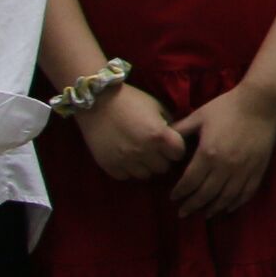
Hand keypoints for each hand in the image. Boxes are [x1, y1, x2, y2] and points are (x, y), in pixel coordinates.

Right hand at [76, 84, 190, 183]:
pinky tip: (125, 157)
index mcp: (159, 136)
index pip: (179, 154)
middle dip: (162, 158)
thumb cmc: (130, 100)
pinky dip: (127, 169)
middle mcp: (144, 151)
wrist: (97, 101)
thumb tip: (175, 137)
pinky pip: (125, 176)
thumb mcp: (156, 106)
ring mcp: (125, 160)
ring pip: (146, 175)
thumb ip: (169, 124)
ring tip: (140, 154)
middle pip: (163, 167)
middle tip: (155, 149)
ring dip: (146, 166)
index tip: (170, 144)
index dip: (177, 148)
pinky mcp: (109, 166)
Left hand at [168, 83, 275, 218]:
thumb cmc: (227, 108)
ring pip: (225, 198)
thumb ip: (180, 131)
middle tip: (183, 213)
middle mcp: (224, 167)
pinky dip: (236, 203)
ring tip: (204, 214)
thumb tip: (162, 140)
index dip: (179, 192)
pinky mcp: (258, 169)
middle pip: (205, 194)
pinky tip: (228, 208)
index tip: (173, 198)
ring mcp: (243, 170)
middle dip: (192, 205)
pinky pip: (246, 193)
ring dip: (213, 208)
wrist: (261, 103)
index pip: (189, 182)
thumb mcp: (199, 116)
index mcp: (207, 155)